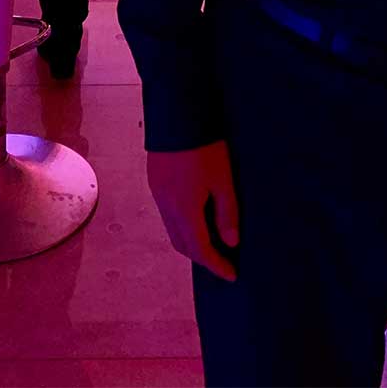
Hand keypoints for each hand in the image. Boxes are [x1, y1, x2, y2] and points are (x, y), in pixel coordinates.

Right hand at [147, 141, 239, 280]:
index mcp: (184, 209)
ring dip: (190, 241)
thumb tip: (231, 242)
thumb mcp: (223, 178)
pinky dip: (181, 224)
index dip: (216, 265)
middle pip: (182, 244)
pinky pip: (167, 214)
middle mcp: (166, 206)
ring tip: (211, 240)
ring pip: (172, 230)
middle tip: (222, 260)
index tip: (231, 275)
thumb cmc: (204, 145)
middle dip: (202, 257)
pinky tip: (195, 216)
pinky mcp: (155, 181)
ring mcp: (158, 193)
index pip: (200, 249)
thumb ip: (227, 212)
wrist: (176, 112)